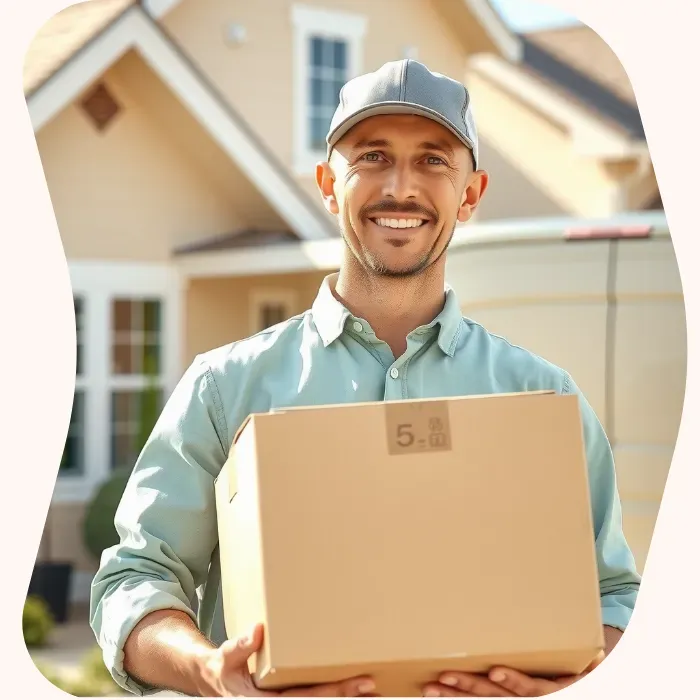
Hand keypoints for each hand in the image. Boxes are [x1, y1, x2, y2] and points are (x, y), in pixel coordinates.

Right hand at [197, 623, 377, 696]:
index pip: (303, 698)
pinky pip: (313, 697)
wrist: (217, 680)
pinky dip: (333, 693)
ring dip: (343, 697)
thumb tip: (257, 631)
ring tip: (371, 690)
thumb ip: (240, 647)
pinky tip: (352, 689)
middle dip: (344, 694)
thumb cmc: (224, 668)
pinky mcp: (289, 697)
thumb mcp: (226, 657)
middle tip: (370, 684)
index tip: (351, 683)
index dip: (329, 692)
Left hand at [422, 651, 604, 696]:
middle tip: (442, 678)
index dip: (514, 682)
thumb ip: (586, 663)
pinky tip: (438, 695)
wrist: (575, 692)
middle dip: (468, 688)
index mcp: (548, 692)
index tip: (496, 671)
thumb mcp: (584, 674)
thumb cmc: (576, 679)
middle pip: (496, 698)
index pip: (529, 688)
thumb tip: (596, 654)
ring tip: (430, 689)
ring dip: (454, 698)